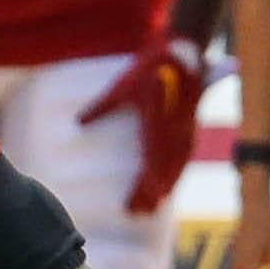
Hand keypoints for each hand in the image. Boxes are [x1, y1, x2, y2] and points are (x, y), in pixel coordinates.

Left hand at [78, 34, 206, 215]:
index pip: (148, 169)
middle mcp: (173, 136)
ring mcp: (185, 132)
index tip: (129, 207)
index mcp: (156, 130)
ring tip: (155, 206)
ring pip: (176, 168)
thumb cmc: (151, 67)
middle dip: (151, 196)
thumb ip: (101, 107)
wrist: (184, 52)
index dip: (139, 191)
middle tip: (139, 215)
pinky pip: (185, 156)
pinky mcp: (190, 125)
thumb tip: (79, 122)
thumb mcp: (122, 86)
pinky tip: (172, 180)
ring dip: (166, 187)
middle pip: (163, 174)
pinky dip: (177, 172)